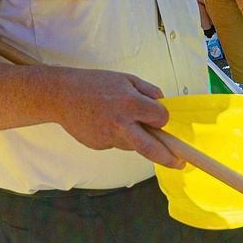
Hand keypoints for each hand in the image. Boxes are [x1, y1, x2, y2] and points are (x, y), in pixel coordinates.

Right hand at [54, 69, 182, 168]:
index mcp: (130, 104)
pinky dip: (118, 135)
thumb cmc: (94, 83)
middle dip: (169, 158)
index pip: (160, 118)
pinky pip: (117, 143)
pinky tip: (105, 122)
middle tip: (180, 162)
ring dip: (136, 138)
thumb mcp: (126, 79)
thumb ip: (148, 91)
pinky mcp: (99, 146)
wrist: (61, 95)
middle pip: (152, 149)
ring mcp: (109, 138)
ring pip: (133, 145)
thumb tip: (162, 104)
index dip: (161, 116)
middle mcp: (121, 124)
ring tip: (122, 120)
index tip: (160, 116)